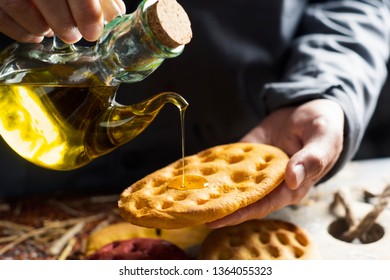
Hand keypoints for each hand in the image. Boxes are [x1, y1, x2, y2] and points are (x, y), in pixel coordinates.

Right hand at [0, 0, 125, 42]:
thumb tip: (114, 14)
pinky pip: (2, 17)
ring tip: (53, 30)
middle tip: (73, 36)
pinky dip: (21, 32)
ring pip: (18, 5)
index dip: (87, 12)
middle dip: (64, 24)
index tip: (93, 32)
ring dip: (40, 27)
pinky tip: (37, 34)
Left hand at [207, 99, 344, 227]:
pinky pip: (231, 164)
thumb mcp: (323, 138)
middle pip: (245, 200)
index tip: (218, 217)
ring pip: (235, 185)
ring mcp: (258, 170)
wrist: (309, 109)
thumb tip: (292, 178)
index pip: (264, 204)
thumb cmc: (323, 127)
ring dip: (215, 192)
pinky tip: (196, 173)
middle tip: (195, 212)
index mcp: (293, 187)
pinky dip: (215, 169)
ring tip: (190, 198)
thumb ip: (312, 158)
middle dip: (221, 208)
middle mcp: (272, 184)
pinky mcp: (248, 157)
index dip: (242, 212)